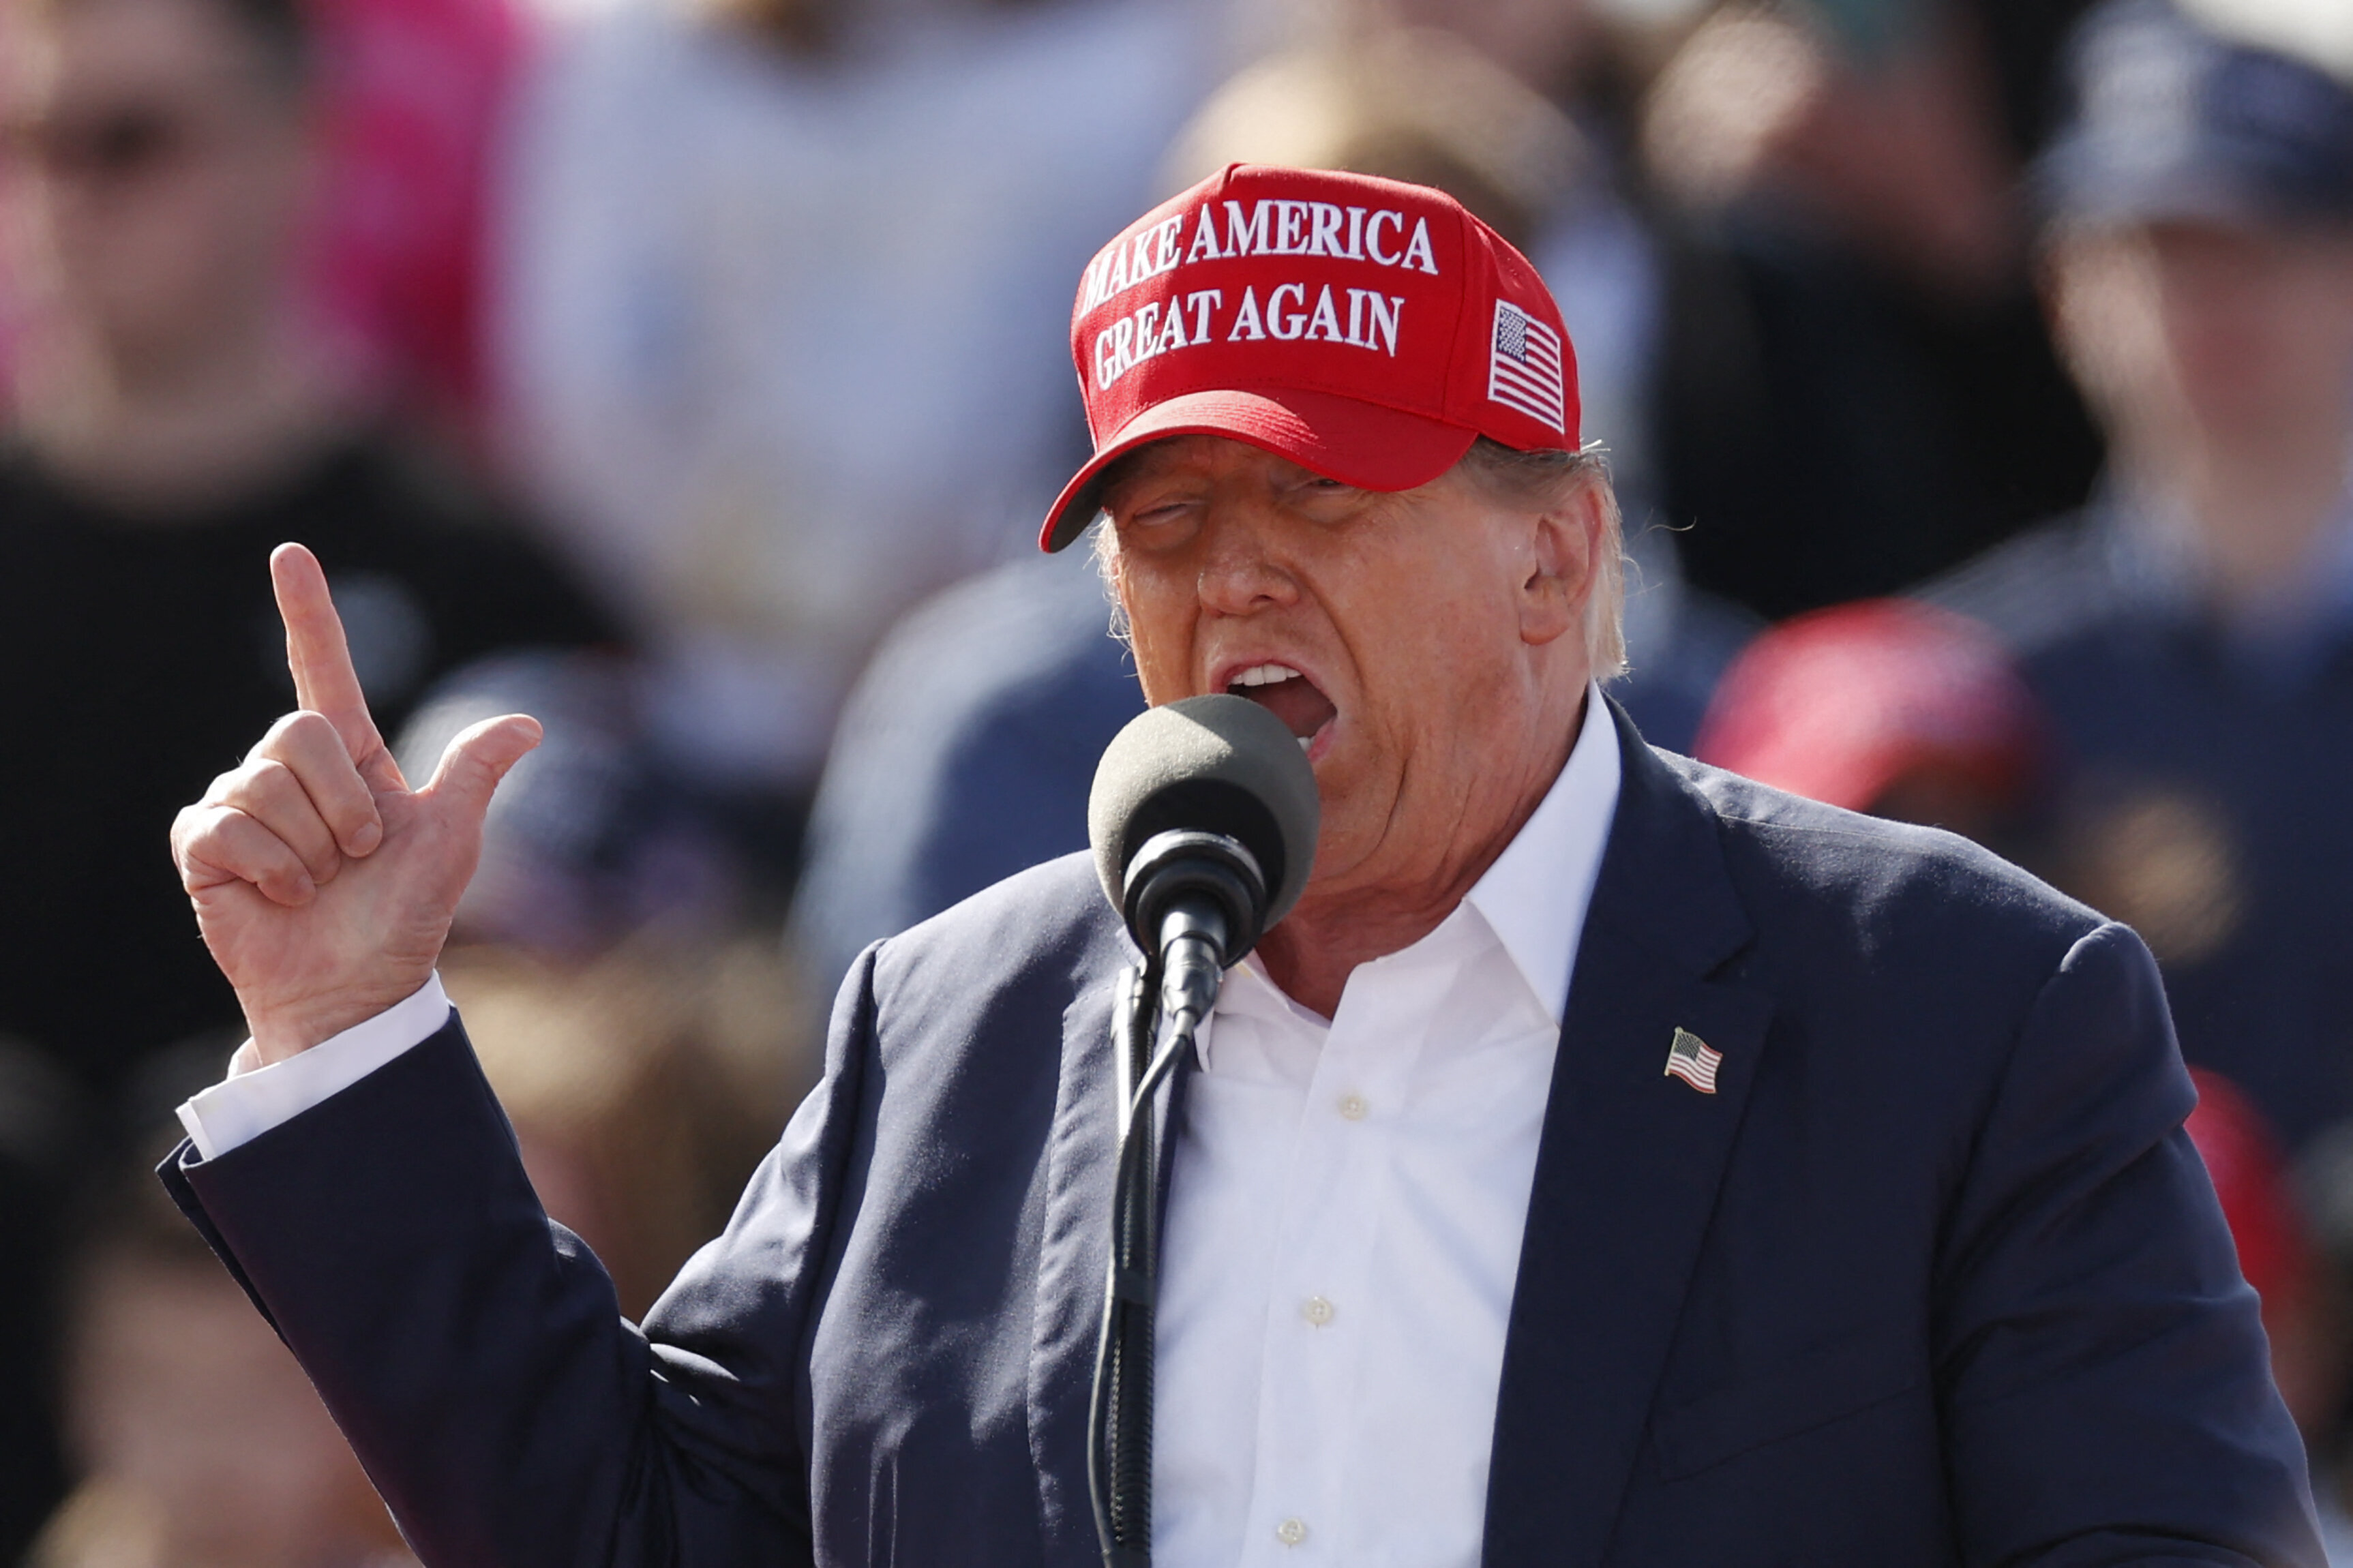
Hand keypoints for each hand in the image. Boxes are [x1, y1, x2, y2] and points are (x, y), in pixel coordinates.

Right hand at [172, 544, 541, 1062]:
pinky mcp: (202, 845)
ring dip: (308, 846)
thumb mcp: (450, 842)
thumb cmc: (403, 917)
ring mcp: (241, 805)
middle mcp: (291, 771)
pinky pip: (224, 826)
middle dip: (341, 803)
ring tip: (319, 884)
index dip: (308, 611)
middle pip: (299, 734)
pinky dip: (269, 868)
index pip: (324, 668)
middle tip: (356, 856)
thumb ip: (473, 775)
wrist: (356, 987)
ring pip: (261, 783)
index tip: (291, 552)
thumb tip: (529, 722)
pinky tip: (282, 897)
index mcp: (351, 758)